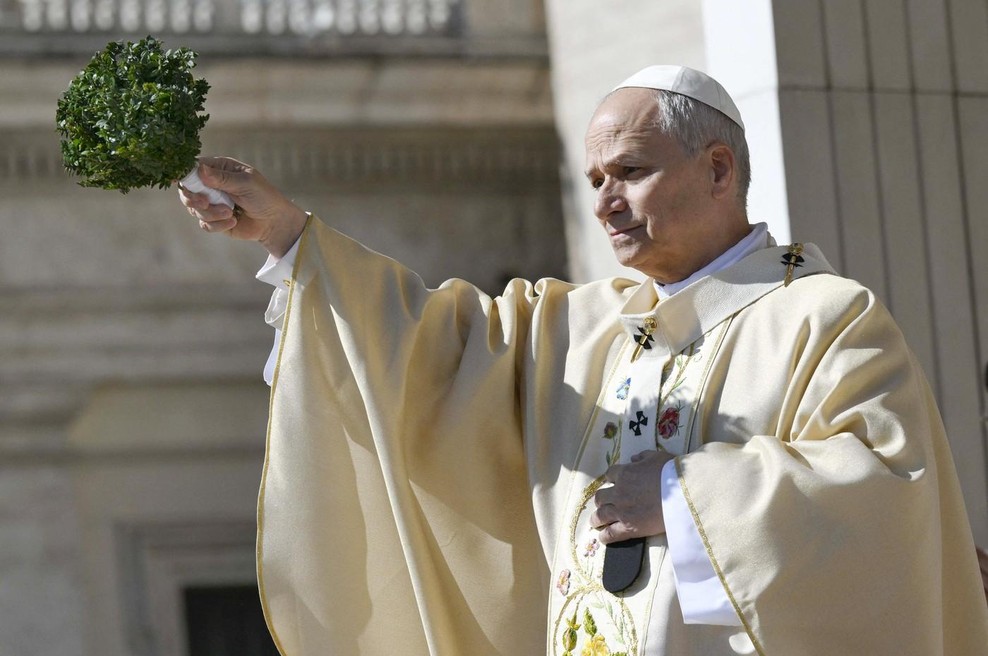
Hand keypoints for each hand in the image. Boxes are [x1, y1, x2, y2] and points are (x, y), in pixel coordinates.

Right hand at [178, 156, 308, 256]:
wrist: (274, 222)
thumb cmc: (264, 196)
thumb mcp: (246, 183)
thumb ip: (222, 178)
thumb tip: (200, 170)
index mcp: (220, 169)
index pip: (194, 168)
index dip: (184, 174)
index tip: (179, 180)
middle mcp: (212, 185)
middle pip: (187, 190)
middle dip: (193, 198)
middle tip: (205, 202)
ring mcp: (212, 203)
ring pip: (195, 209)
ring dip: (211, 213)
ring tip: (230, 213)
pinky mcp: (215, 220)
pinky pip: (204, 224)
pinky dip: (217, 225)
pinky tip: (233, 222)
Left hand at [591, 449, 673, 543]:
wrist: (683, 495)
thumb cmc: (672, 473)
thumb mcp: (657, 457)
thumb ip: (643, 457)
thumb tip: (634, 459)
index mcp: (625, 474)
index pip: (609, 474)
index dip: (611, 479)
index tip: (613, 483)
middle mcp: (619, 492)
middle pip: (600, 497)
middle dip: (601, 500)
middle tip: (604, 504)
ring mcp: (622, 511)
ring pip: (600, 515)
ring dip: (597, 518)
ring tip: (596, 522)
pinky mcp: (629, 528)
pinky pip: (610, 534)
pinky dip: (605, 536)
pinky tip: (604, 537)